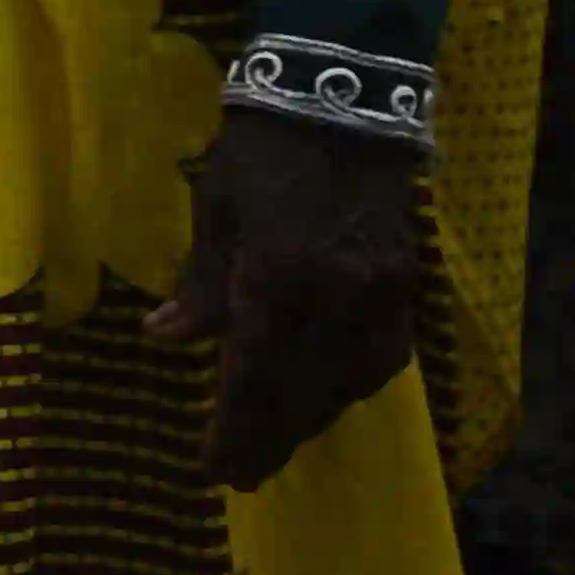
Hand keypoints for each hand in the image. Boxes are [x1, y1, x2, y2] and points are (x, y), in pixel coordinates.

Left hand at [147, 107, 428, 490]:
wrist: (344, 96)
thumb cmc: (261, 149)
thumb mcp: (216, 208)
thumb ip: (200, 283)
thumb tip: (165, 339)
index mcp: (277, 273)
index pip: (253, 374)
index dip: (234, 429)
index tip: (214, 469)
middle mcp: (336, 294)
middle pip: (302, 390)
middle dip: (270, 439)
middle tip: (241, 478)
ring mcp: (381, 291)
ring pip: (348, 381)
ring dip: (310, 418)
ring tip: (275, 442)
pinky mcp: (409, 282)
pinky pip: (384, 355)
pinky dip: (351, 383)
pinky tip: (327, 395)